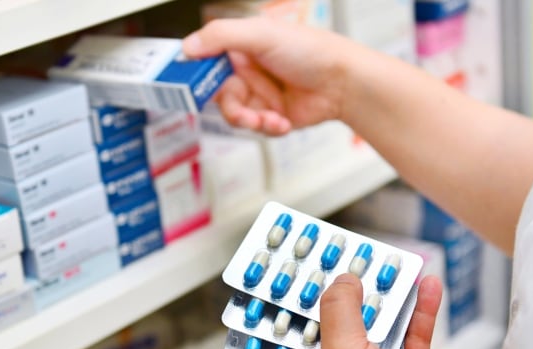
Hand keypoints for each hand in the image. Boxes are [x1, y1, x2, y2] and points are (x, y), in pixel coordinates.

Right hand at [183, 17, 358, 134]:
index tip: (190, 87)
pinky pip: (257, 128)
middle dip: (231, 107)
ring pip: (236, 115)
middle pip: (219, 95)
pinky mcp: (272, 116)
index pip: (207, 61)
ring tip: (267, 118)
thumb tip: (187, 47)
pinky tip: (282, 120)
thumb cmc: (312, 51)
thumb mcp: (261, 35)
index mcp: (242, 47)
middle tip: (241, 111)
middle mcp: (249, 71)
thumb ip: (221, 36)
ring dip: (251, 120)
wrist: (345, 83)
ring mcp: (260, 94)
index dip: (198, 76)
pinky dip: (268, 127)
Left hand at [280, 274, 468, 348]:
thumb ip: (339, 313)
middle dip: (347, 289)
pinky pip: (411, 337)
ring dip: (386, 296)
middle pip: (338, 321)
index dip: (297, 298)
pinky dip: (418, 312)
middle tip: (351, 256)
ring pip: (377, 325)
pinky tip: (424, 287)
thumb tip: (341, 281)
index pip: (294, 329)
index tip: (302, 267)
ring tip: (390, 265)